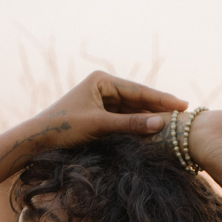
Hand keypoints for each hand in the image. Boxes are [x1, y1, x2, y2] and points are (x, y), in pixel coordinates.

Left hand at [29, 71, 188, 148]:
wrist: (37, 140)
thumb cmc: (64, 129)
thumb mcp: (99, 126)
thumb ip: (130, 124)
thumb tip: (160, 123)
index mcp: (102, 81)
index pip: (139, 90)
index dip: (162, 99)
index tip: (183, 105)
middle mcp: (103, 87)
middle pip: (138, 98)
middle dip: (159, 107)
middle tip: (184, 115)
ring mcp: (101, 100)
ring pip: (132, 109)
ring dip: (149, 117)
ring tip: (174, 124)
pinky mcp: (99, 114)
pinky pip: (124, 118)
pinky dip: (137, 124)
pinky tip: (153, 130)